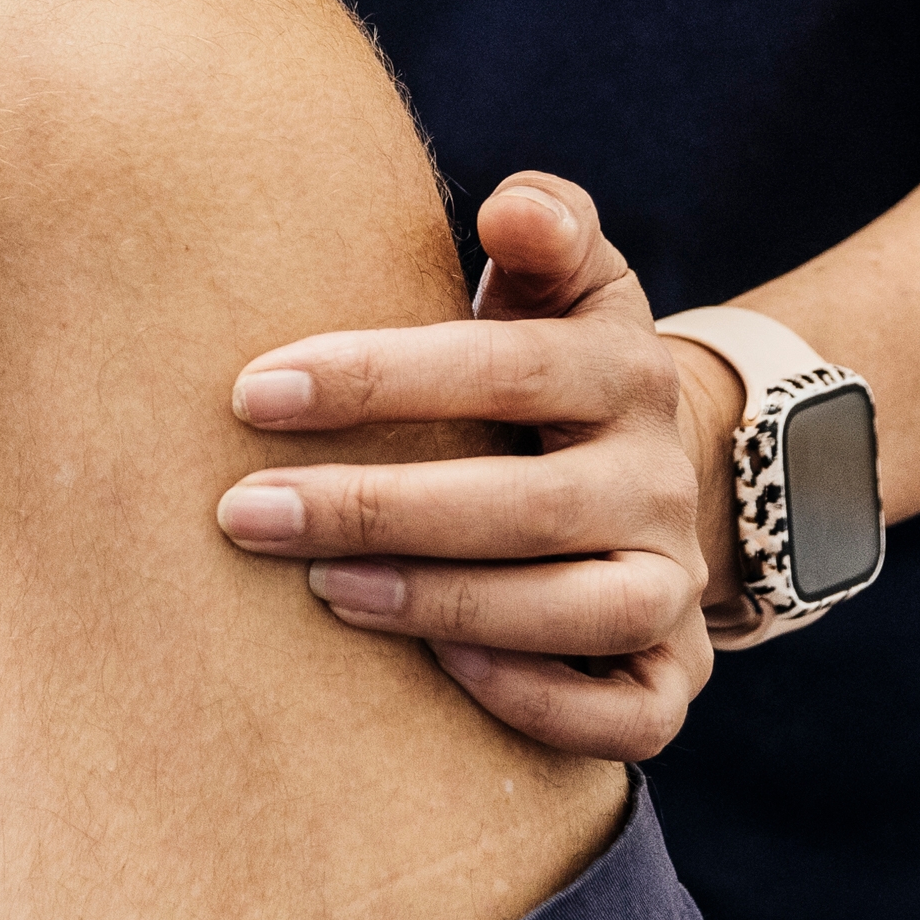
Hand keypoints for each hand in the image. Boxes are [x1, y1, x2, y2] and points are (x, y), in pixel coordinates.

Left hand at [213, 171, 730, 762]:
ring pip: (586, 611)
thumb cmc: (550, 371)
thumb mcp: (560, 288)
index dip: (379, 380)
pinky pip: (631, 715)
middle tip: (245, 514)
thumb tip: (513, 204)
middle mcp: (659, 481)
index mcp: (625, 373)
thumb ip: (542, 231)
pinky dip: (541, 701)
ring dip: (448, 606)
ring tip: (326, 590)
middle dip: (377, 509)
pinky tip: (439, 675)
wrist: (646, 474)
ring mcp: (674, 581)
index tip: (253, 393)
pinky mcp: (673, 674)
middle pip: (530, 503)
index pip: (508, 368)